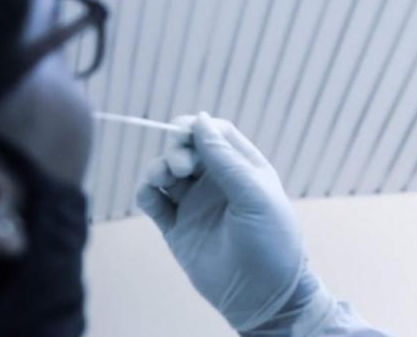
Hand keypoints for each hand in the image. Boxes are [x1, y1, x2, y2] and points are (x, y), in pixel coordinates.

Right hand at [136, 113, 314, 330]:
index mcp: (244, 168)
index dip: (199, 127)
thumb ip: (224, 159)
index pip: (216, 134)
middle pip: (187, 148)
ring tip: (165, 177)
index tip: (185, 130)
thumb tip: (199, 119)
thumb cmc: (270, 242)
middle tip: (182, 166)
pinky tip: (150, 193)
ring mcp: (195, 204)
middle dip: (178, 148)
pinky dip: (146, 191)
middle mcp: (217, 182)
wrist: (262, 297)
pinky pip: (153, 200)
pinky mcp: (176, 227)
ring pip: (166, 171)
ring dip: (159, 167)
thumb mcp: (254, 195)